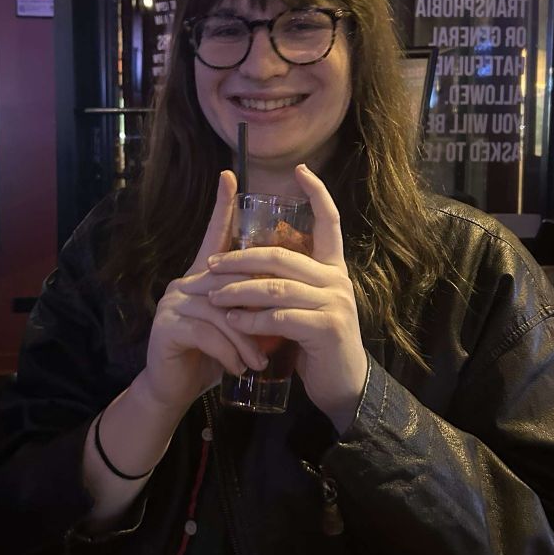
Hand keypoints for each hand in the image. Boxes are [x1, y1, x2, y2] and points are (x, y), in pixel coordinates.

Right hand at [143, 170, 266, 412]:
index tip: (230, 174)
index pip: (216, 235)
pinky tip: (239, 369)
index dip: (223, 206)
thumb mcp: (235, 328)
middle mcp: (187, 282)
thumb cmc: (210, 357)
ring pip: (222, 310)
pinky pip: (208, 333)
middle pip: (230, 279)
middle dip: (258, 307)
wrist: (174, 391)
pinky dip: (229, 352)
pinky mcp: (167, 327)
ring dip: (246, 339)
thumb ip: (249, 306)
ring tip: (260, 361)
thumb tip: (284, 291)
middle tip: (282, 330)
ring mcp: (173, 303)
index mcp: (205, 277)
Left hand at [204, 164, 367, 432]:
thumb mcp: (305, 306)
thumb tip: (249, 264)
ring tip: (213, 295)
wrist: (343, 385)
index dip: (317, 194)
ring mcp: (334, 304)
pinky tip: (233, 322)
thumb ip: (288, 284)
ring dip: (239, 291)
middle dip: (241, 258)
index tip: (301, 169)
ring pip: (276, 287)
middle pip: (283, 256)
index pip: (331, 222)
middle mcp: (337, 280)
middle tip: (210, 264)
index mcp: (333, 269)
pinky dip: (251, 320)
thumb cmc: (317, 343)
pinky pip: (279, 317)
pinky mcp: (325, 328)